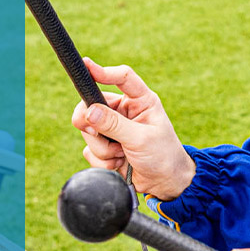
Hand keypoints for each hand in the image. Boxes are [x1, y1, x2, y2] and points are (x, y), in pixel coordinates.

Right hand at [70, 57, 195, 198]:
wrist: (164, 184)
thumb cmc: (162, 156)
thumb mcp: (141, 138)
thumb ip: (115, 125)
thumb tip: (89, 111)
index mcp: (140, 101)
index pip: (122, 78)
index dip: (103, 71)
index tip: (85, 66)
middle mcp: (124, 111)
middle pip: (93, 104)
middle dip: (91, 122)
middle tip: (94, 131)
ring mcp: (113, 128)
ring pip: (88, 130)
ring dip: (101, 147)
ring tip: (121, 155)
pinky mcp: (105, 146)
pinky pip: (89, 149)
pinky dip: (101, 160)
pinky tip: (119, 164)